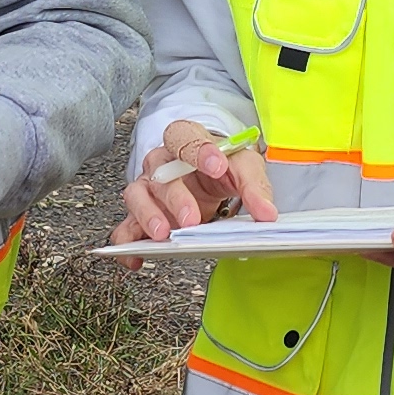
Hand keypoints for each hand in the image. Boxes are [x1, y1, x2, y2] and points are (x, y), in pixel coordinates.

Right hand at [112, 124, 279, 244]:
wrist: (212, 172)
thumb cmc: (223, 164)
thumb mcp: (245, 167)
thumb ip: (255, 187)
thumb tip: (266, 214)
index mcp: (188, 140)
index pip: (185, 136)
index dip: (199, 151)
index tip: (217, 166)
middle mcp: (162, 162)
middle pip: (160, 172)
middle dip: (175, 197)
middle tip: (191, 218)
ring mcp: (150, 188)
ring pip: (137, 195)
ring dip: (148, 215)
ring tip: (163, 235)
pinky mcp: (143, 214)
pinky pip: (127, 227)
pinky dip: (129, 243)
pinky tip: (137, 257)